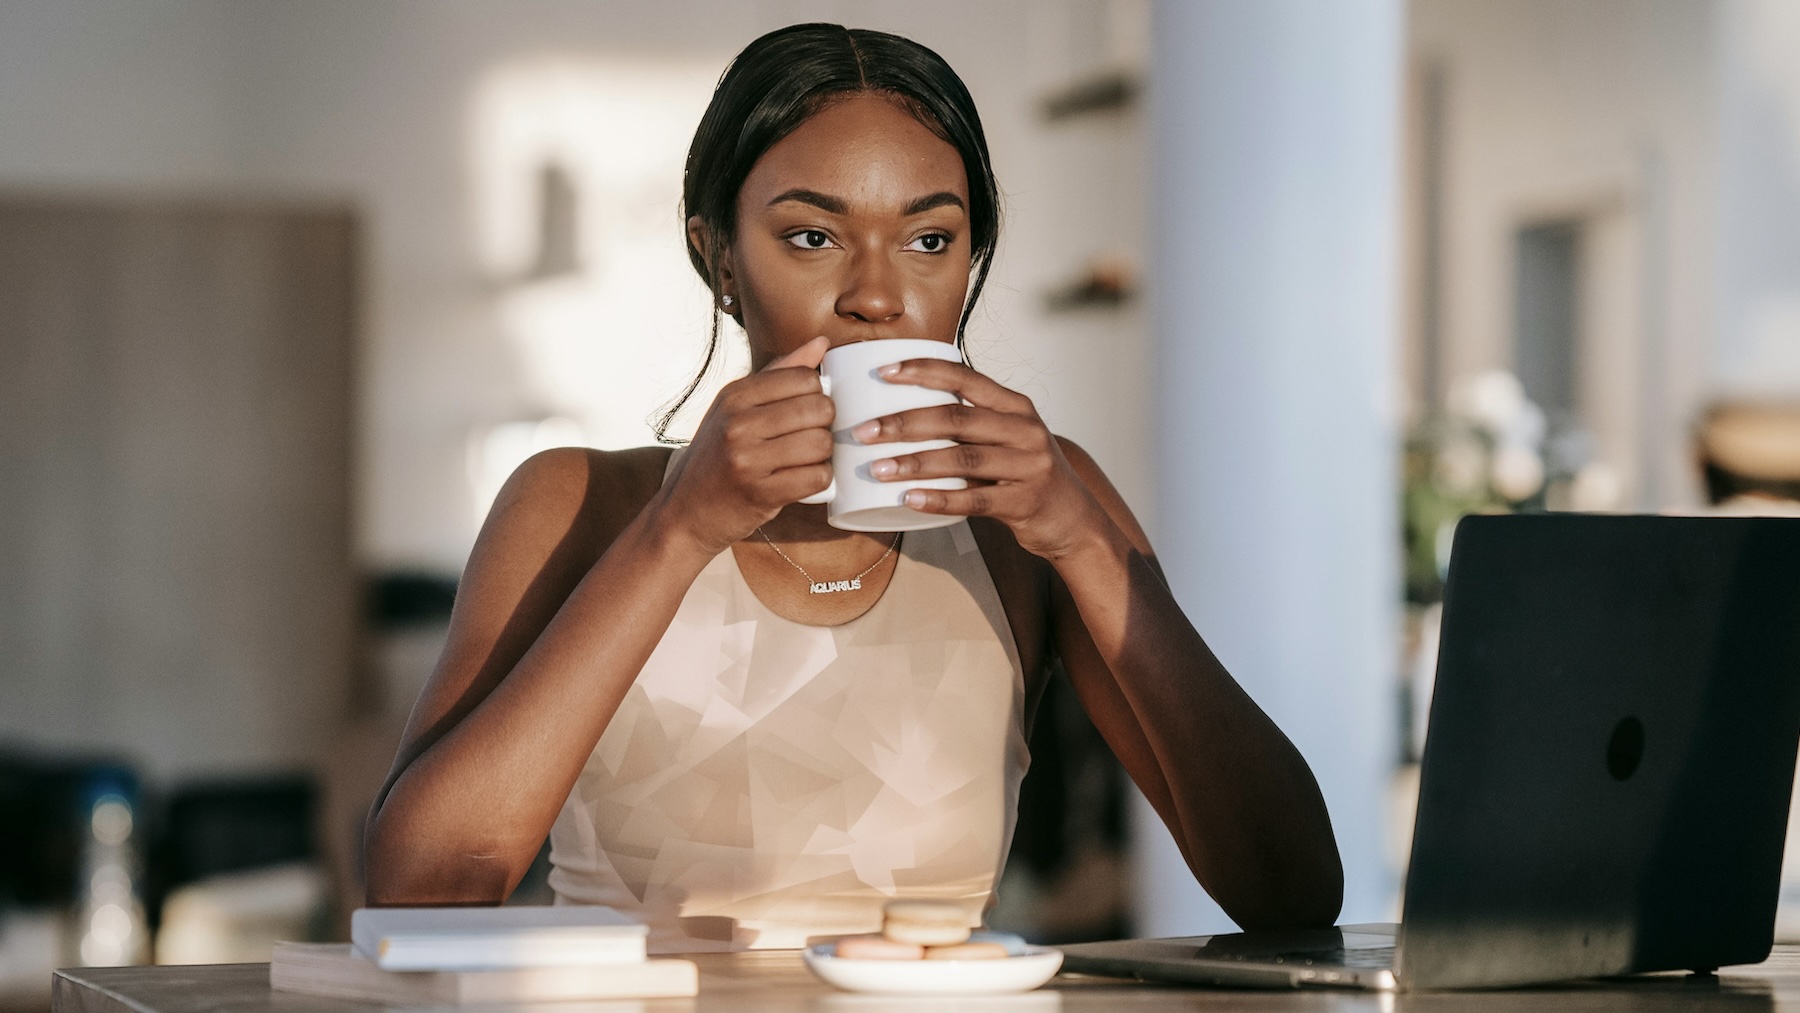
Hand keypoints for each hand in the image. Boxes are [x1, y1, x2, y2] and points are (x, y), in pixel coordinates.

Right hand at [658, 336, 833, 556]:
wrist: (684, 512)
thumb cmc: (717, 456)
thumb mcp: (736, 408)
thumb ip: (780, 374)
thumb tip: (821, 343)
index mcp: (734, 396)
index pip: (804, 378)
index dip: (818, 395)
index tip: (809, 412)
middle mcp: (738, 423)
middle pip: (819, 408)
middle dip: (826, 425)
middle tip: (812, 438)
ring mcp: (747, 459)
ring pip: (821, 443)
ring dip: (824, 455)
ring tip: (807, 460)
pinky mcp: (760, 493)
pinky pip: (817, 478)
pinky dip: (820, 480)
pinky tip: (805, 480)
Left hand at [853, 358, 1110, 559]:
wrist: (1073, 519)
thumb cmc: (1026, 474)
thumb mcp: (1007, 437)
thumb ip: (969, 424)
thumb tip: (903, 414)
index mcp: (1015, 406)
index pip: (964, 377)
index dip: (923, 371)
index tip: (884, 373)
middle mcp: (1025, 430)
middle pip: (956, 418)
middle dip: (904, 423)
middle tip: (863, 432)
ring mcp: (1028, 466)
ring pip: (962, 459)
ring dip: (914, 463)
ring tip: (877, 468)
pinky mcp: (1024, 502)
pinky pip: (974, 501)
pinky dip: (939, 499)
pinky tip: (909, 499)